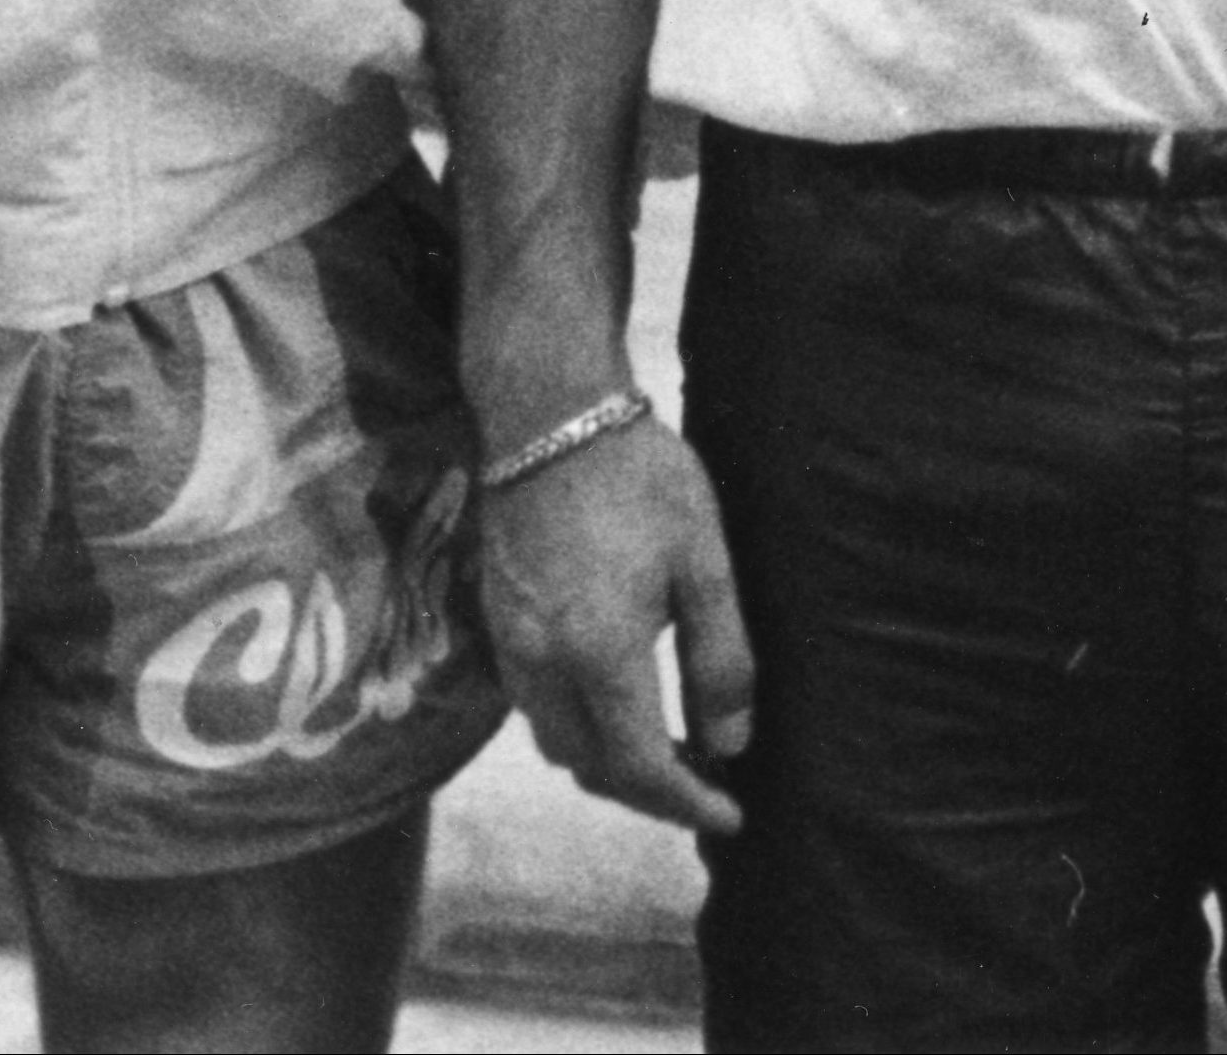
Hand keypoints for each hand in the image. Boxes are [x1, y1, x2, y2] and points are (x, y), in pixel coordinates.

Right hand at [477, 416, 754, 831]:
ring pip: (555, 741)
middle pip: (591, 768)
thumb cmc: (638, 476)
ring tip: (660, 743)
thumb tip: (730, 743)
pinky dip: (574, 722)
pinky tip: (609, 694)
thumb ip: (719, 658)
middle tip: (702, 779)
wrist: (548, 412)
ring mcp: (511, 644)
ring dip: (606, 761)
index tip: (730, 815)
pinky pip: (533, 703)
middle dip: (647, 791)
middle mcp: (544, 664)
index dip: (688, 804)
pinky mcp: (495, 620)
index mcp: (600, 654)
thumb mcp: (702, 559)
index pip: (641, 769)